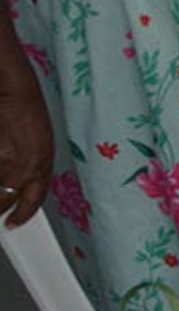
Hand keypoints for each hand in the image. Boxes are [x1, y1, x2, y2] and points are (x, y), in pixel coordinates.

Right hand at [0, 61, 53, 229]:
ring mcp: (3, 160)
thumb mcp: (39, 141)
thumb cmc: (25, 109)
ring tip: (3, 162)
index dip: (21, 215)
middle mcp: (23, 165)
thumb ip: (31, 167)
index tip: (12, 224)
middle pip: (2, 200)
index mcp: (42, 163)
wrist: (11, 86)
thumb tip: (14, 188)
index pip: (33, 201)